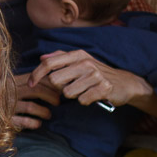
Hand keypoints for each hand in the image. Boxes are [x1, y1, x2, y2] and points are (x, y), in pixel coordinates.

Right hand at [12, 72, 60, 130]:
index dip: (51, 84)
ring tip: (49, 115)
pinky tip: (38, 124)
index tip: (58, 90)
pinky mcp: (4, 117)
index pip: (37, 79)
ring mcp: (7, 104)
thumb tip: (47, 78)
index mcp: (13, 81)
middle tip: (58, 102)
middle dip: (51, 96)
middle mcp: (11, 91)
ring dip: (44, 111)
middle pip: (37, 90)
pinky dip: (33, 123)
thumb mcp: (9, 84)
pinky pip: (22, 120)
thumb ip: (25, 81)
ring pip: (31, 106)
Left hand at [28, 49, 154, 111]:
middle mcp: (86, 62)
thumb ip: (61, 58)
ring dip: (74, 96)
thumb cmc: (98, 73)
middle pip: (55, 80)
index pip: (49, 63)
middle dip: (60, 88)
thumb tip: (42, 57)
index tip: (30, 84)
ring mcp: (95, 75)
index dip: (36, 74)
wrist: (125, 82)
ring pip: (68, 93)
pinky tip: (93, 96)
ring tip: (84, 91)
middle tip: (72, 87)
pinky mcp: (103, 88)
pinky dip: (85, 101)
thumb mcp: (81, 61)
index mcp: (78, 55)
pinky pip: (82, 100)